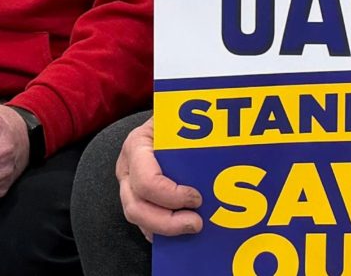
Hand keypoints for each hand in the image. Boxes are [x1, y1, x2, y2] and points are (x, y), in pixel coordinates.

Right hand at [116, 117, 202, 240]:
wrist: (166, 118)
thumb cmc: (176, 116)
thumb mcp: (180, 113)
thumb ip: (195, 124)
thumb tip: (223, 134)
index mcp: (137, 146)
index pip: (146, 180)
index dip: (171, 196)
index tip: (197, 198)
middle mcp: (128, 169)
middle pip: (136, 207)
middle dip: (167, 222)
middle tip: (197, 224)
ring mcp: (129, 187)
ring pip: (138, 219)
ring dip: (166, 231)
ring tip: (193, 229)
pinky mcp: (137, 199)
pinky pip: (144, 224)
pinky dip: (163, 234)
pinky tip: (182, 237)